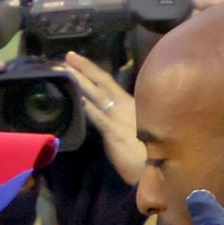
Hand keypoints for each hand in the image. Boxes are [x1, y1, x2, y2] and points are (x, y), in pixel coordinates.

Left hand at [64, 51, 143, 185]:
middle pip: (102, 82)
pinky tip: (76, 97)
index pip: (108, 82)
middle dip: (84, 68)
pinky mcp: (114, 133)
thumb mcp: (135, 128)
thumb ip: (121, 119)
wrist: (158, 168)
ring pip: (97, 95)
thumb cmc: (148, 152)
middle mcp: (125, 106)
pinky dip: (87, 106)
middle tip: (67, 56)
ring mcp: (119, 118)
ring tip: (65, 70)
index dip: (92, 69)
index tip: (76, 58)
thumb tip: (105, 115)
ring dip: (81, 82)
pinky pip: (98, 117)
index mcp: (129, 104)